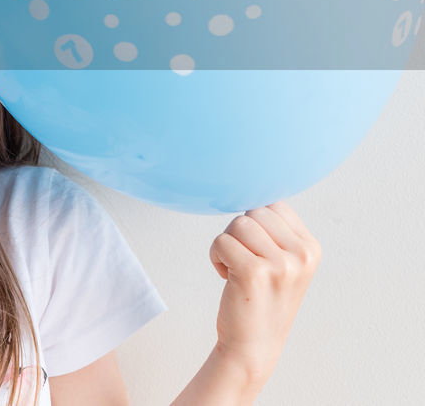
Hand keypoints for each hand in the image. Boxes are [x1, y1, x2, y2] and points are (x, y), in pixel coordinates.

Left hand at [208, 201, 320, 385]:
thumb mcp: (283, 262)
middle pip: (253, 212)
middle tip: (245, 263)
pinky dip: (216, 257)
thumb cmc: (261, 297)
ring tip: (237, 270)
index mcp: (311, 248)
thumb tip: (251, 184)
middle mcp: (302, 254)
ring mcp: (281, 264)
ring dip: (226, 245)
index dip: (255, 224)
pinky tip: (228, 278)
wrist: (254, 343)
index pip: (273, 206)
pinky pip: (221, 242)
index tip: (258, 252)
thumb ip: (275, 230)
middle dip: (239, 233)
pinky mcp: (254, 272)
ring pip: (236, 224)